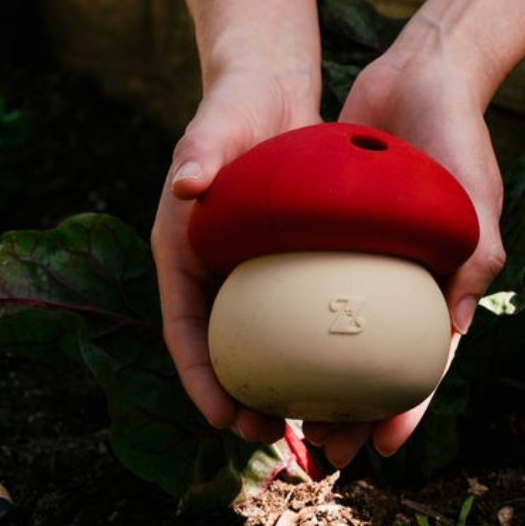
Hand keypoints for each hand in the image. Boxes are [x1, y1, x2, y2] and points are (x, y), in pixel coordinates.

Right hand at [152, 70, 318, 443]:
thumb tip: (185, 185)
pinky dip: (310, 348)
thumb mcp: (214, 131)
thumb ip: (200, 155)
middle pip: (220, 353)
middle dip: (237, 401)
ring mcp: (245, 273)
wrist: (267, 92)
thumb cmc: (233, 110)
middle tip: (268, 434)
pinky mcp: (281, 266)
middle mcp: (209, 272)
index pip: (183, 330)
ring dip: (277, 386)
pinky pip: (294, 318)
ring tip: (309, 421)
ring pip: (259, 345)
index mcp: (180, 254)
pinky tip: (344, 371)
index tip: (222, 417)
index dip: (200, 380)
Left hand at [304, 45, 505, 466]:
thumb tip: (454, 327)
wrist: (420, 75)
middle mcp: (401, 285)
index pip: (422, 366)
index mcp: (443, 290)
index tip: (384, 448)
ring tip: (282, 417)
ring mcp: (363, 265)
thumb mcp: (476, 194)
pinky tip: (256, 348)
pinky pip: (303, 291)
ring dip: (312, 382)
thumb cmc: (458, 135)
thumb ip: (474, 257)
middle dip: (351, 413)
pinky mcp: (329, 240)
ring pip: (332, 340)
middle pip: (371, 367)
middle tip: (322, 449)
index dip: (405, 410)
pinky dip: (287, 323)